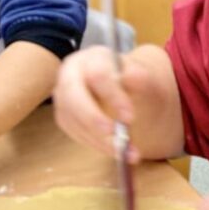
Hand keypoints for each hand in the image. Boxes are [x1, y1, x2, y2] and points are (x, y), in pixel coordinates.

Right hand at [53, 46, 149, 161]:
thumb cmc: (135, 80)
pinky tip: (114, 149)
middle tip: (116, 139)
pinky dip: (95, 144)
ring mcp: (64, 95)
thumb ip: (141, 77)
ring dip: (99, 139)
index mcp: (93, 58)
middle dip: (94, 120)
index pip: (97, 75)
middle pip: (73, 97)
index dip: (112, 96)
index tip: (129, 117)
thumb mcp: (144, 77)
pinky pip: (75, 133)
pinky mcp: (65, 115)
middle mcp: (72, 73)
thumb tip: (133, 76)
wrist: (129, 89)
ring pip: (73, 119)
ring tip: (125, 151)